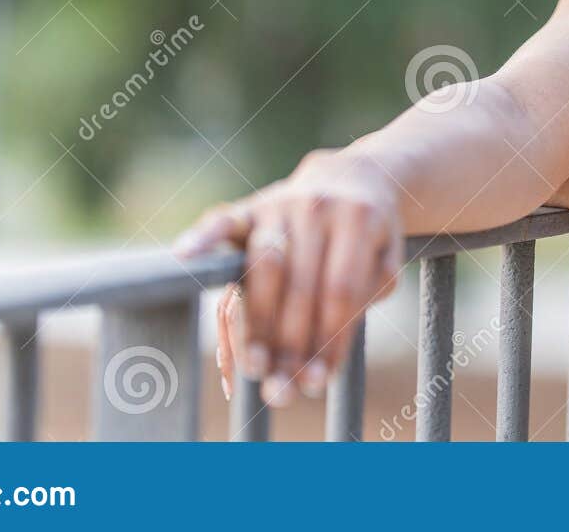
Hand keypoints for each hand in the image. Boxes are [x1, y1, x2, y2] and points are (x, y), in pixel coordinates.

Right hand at [173, 150, 404, 406]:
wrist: (352, 177)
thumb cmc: (370, 235)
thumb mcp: (385, 261)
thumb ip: (364, 300)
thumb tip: (321, 363)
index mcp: (359, 218)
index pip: (342, 290)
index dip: (329, 339)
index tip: (318, 382)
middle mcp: (317, 206)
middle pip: (301, 285)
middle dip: (291, 345)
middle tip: (283, 391)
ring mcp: (280, 203)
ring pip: (263, 266)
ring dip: (256, 323)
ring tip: (255, 367)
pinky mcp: (251, 206)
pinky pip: (223, 220)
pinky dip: (202, 237)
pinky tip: (183, 256)